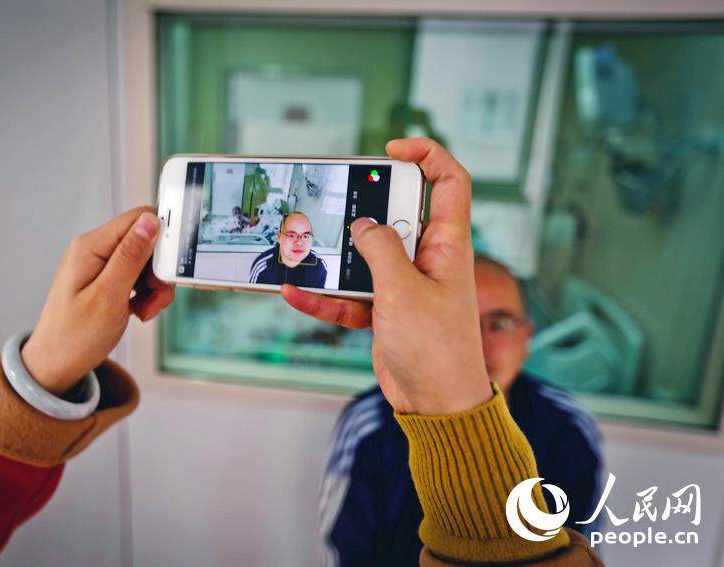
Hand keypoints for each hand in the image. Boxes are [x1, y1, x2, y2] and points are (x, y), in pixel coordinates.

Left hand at [21, 206, 174, 394]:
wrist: (57, 364)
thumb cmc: (75, 337)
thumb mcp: (108, 297)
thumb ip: (130, 257)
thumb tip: (151, 221)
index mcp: (91, 247)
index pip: (139, 219)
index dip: (162, 239)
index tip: (169, 269)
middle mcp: (95, 249)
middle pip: (146, 241)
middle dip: (159, 270)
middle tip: (155, 298)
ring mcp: (101, 264)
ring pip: (146, 261)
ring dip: (154, 286)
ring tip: (145, 310)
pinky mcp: (107, 279)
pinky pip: (138, 276)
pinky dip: (146, 294)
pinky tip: (139, 310)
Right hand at [281, 138, 491, 414]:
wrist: (435, 404)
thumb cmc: (435, 348)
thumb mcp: (403, 290)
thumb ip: (380, 250)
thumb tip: (363, 225)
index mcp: (447, 245)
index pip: (450, 183)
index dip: (428, 156)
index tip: (392, 150)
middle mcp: (428, 259)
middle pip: (397, 215)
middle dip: (366, 207)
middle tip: (339, 202)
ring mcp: (405, 285)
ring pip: (367, 257)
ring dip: (336, 257)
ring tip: (303, 249)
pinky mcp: (386, 311)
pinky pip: (351, 295)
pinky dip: (326, 297)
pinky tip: (297, 294)